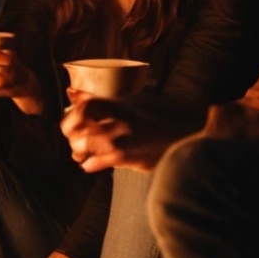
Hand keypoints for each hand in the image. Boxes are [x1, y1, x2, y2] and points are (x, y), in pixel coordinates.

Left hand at [60, 91, 189, 171]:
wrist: (188, 133)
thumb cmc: (161, 114)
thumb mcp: (133, 100)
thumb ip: (101, 99)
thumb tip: (71, 92)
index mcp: (117, 104)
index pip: (81, 108)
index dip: (70, 118)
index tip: (72, 124)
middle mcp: (115, 120)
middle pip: (74, 129)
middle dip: (71, 136)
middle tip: (77, 141)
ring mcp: (118, 140)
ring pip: (81, 147)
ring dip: (79, 152)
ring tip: (85, 154)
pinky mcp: (124, 157)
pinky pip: (94, 163)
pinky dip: (89, 164)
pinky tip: (93, 163)